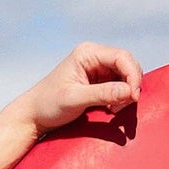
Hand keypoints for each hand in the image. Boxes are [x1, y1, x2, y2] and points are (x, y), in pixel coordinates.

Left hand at [11, 41, 142, 136]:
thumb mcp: (74, 99)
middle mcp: (95, 57)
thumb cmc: (48, 104)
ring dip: (126, 94)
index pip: (121, 57)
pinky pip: (119, 87)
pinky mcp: (98, 84)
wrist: (34, 115)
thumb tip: (129, 91)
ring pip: (125, 78)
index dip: (133, 75)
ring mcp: (97, 70)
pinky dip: (120, 99)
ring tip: (114, 110)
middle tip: (125, 106)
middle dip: (131, 85)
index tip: (134, 96)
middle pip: (127, 66)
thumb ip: (102, 94)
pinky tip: (111, 110)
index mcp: (88, 53)